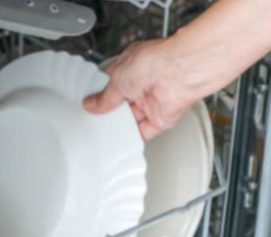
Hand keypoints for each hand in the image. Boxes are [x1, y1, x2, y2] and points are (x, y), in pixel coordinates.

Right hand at [84, 39, 198, 139]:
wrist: (181, 73)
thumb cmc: (155, 62)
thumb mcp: (117, 78)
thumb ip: (104, 96)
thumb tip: (92, 104)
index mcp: (131, 67)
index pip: (112, 83)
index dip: (100, 95)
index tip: (89, 104)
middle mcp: (143, 83)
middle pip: (121, 103)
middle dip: (108, 111)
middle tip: (94, 118)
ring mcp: (152, 101)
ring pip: (131, 119)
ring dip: (119, 125)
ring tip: (104, 129)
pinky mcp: (161, 119)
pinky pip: (144, 132)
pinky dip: (132, 137)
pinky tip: (120, 139)